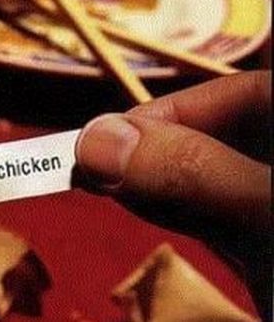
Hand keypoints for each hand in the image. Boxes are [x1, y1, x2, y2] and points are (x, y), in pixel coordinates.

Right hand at [74, 70, 270, 318]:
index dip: (175, 110)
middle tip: (91, 163)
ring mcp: (269, 212)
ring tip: (100, 179)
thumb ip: (195, 174)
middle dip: (155, 148)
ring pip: (212, 180)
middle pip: (221, 138)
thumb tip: (95, 138)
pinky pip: (214, 218)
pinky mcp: (262, 250)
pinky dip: (173, 209)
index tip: (109, 136)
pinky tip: (136, 200)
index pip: (247, 98)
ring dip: (155, 179)